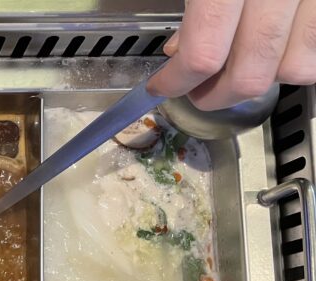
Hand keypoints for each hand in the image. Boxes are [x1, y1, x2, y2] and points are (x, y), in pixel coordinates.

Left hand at [148, 0, 315, 110]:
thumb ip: (192, 8)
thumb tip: (178, 50)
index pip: (202, 55)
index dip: (176, 81)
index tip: (161, 86)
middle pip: (249, 75)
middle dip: (215, 95)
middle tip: (195, 88)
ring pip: (293, 70)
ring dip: (260, 78)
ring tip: (237, 64)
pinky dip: (296, 60)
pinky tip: (274, 48)